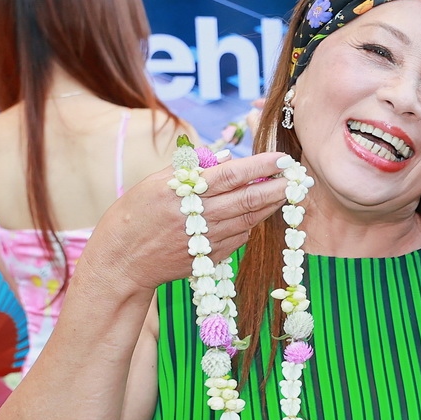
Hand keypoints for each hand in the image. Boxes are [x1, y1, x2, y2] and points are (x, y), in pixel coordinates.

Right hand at [83, 152, 289, 296]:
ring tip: (287, 192)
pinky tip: (259, 214)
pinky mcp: (209, 258)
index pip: (231, 175)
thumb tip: (226, 158)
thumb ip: (191, 170)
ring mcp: (205, 240)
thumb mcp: (154, 184)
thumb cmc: (135, 215)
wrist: (121, 261)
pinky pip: (238, 238)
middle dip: (278, 187)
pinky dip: (251, 224)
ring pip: (248, 220)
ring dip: (271, 206)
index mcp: (182, 192)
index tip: (282, 158)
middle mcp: (197, 216)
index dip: (260, 166)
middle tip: (299, 178)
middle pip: (247, 200)